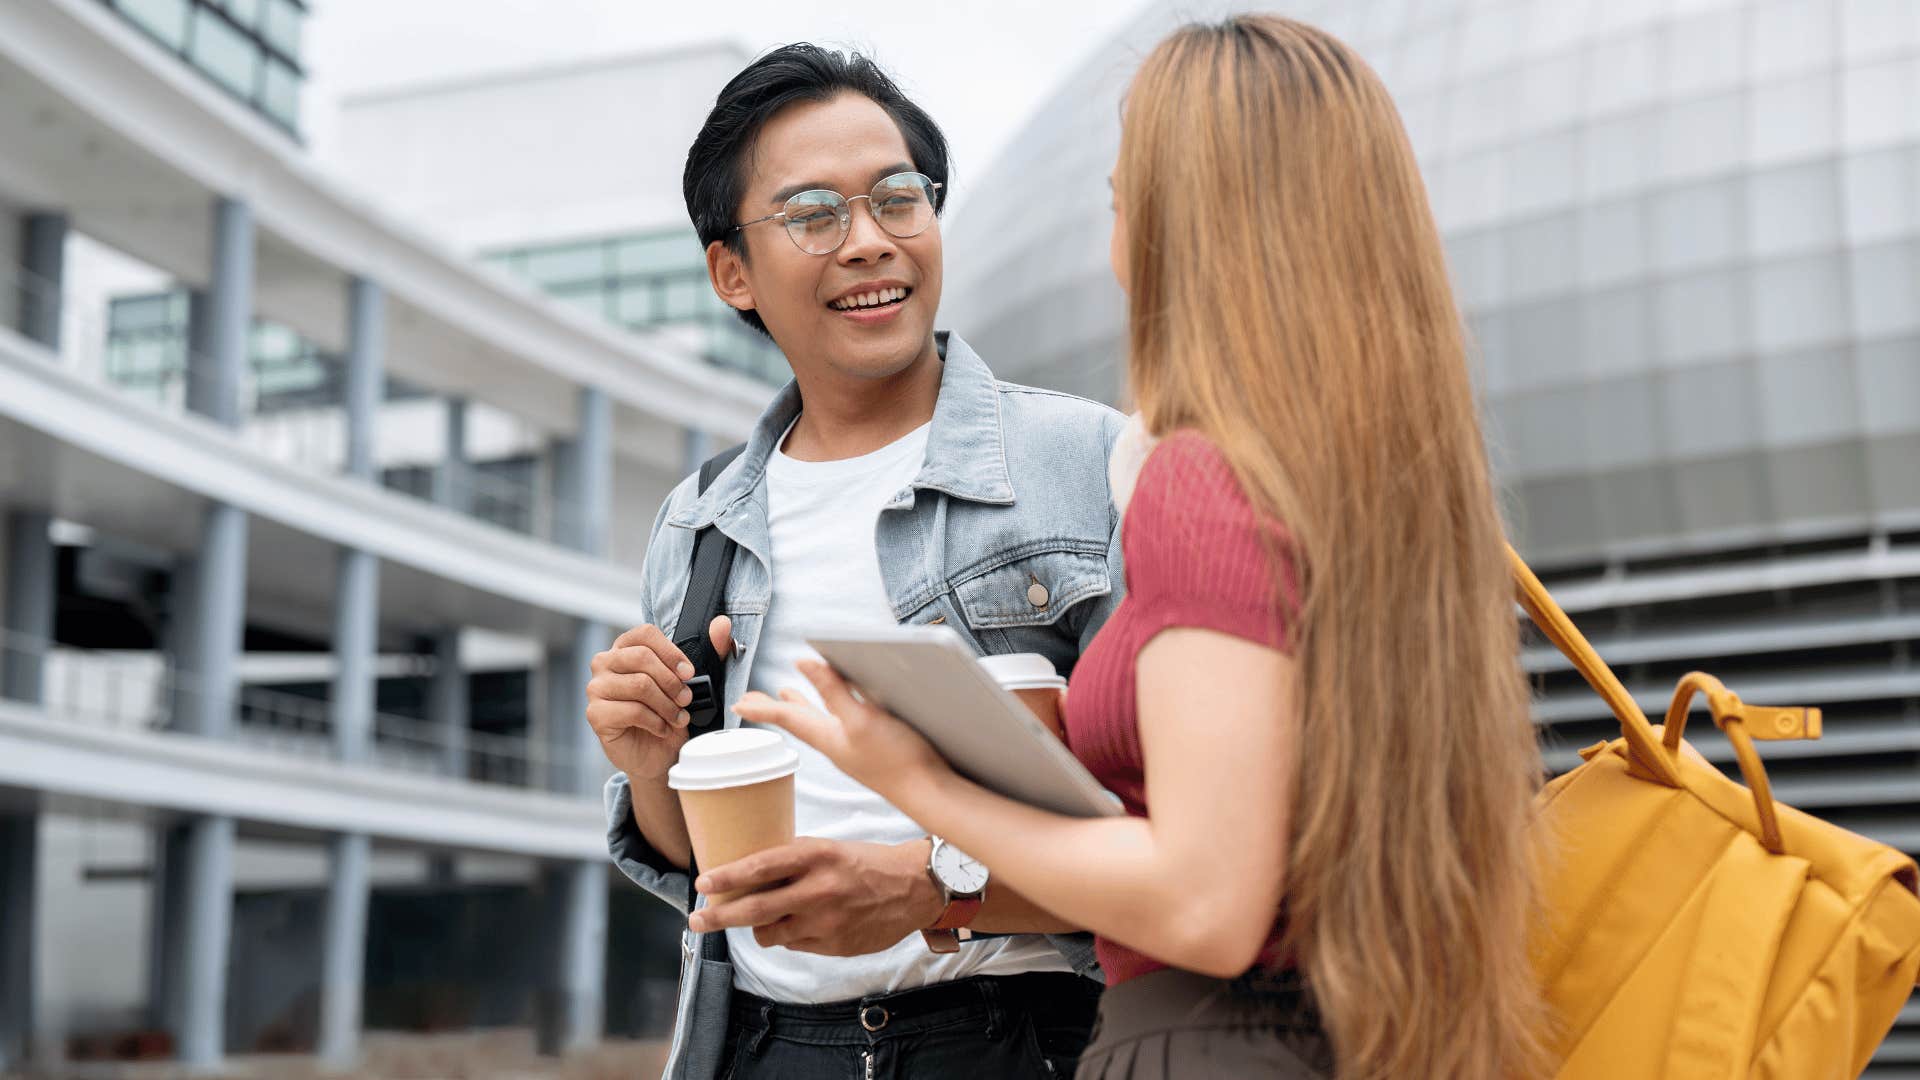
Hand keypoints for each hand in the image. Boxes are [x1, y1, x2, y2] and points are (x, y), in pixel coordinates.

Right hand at [586, 617, 732, 779]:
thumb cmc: (670, 714)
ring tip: (677, 718)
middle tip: (686, 700)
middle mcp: (605, 663)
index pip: (645, 634)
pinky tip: (662, 729)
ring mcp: (597, 688)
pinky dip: (656, 722)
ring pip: (640, 685)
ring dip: (667, 705)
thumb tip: (722, 624)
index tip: (689, 673)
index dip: (671, 653)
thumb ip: (711, 651)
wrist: (658, 755)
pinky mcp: (596, 714)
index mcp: (625, 648)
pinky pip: (632, 711)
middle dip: (672, 682)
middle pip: (642, 657)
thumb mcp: (694, 682)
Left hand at [687, 837, 943, 955]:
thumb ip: (794, 859)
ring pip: (769, 934)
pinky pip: (794, 945)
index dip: (727, 877)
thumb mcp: (830, 848)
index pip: (760, 867)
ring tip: (762, 919)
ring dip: (758, 928)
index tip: (703, 883)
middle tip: (696, 920)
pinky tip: (802, 924)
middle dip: (718, 916)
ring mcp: (826, 921)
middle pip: (754, 909)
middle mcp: (818, 889)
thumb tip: (750, 870)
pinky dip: (789, 936)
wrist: (914, 888)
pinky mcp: (834, 945)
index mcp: (816, 856)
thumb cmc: (868, 863)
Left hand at [732, 658, 946, 797]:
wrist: (931, 793)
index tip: (738, 702)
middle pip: (798, 722)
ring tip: (788, 696)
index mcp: (829, 737)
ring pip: (818, 723)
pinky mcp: (873, 750)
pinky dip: (828, 713)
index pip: (787, 719)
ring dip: (800, 708)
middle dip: (775, 709)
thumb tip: (804, 662)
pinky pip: (839, 727)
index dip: (762, 708)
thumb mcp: (862, 719)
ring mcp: (855, 749)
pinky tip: (839, 710)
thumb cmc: (898, 761)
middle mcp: (837, 743)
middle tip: (752, 701)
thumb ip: (834, 691)